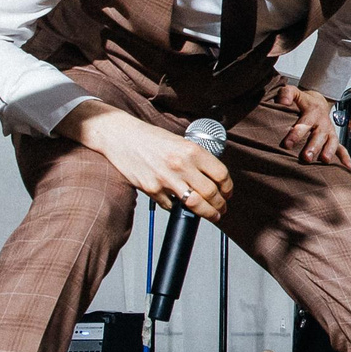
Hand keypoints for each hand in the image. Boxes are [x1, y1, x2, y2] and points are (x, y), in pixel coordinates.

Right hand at [62, 102, 232, 221]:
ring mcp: (166, 179)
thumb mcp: (181, 142)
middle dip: (220, 205)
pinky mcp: (151, 189)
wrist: (122, 137)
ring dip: (207, 213)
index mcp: (192, 150)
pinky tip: (178, 204)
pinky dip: (177, 208)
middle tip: (222, 209)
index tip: (228, 193)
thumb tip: (213, 179)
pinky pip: (171, 206)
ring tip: (212, 215)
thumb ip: (197, 159)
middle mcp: (181, 165)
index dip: (228, 188)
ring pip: (195, 204)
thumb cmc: (152, 139)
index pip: (221, 175)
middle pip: (211, 193)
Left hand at [268, 81, 348, 166]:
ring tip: (324, 161)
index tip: (288, 144)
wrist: (318, 102)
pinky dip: (345, 157)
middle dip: (313, 146)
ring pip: (331, 141)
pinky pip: (341, 148)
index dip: (297, 133)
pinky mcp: (333, 138)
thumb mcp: (294, 92)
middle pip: (319, 135)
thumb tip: (282, 102)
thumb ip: (286, 94)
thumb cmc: (302, 101)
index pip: (305, 122)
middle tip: (306, 157)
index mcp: (312, 110)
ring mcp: (329, 131)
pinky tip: (347, 167)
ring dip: (329, 151)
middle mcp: (323, 121)